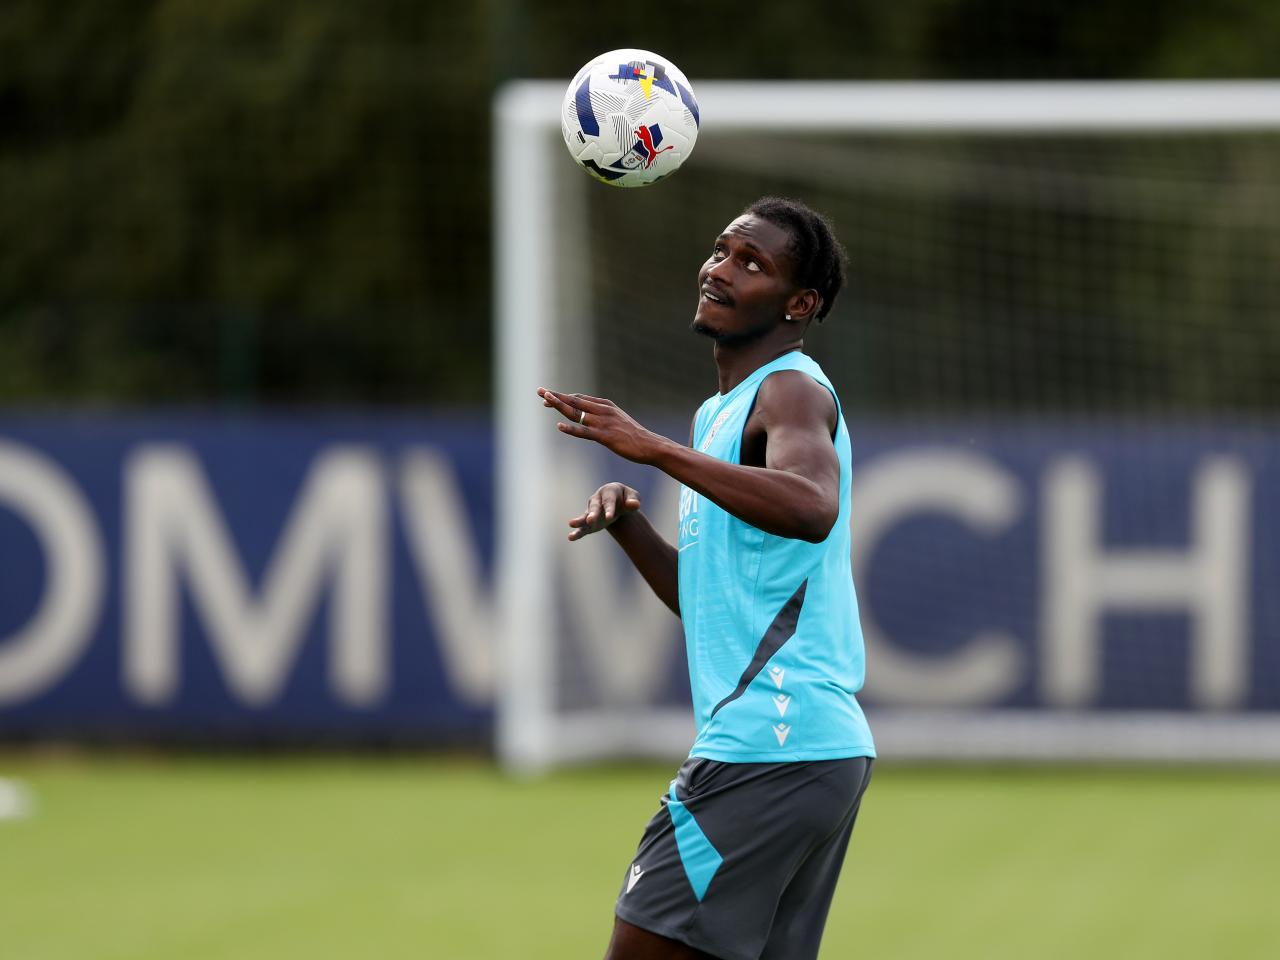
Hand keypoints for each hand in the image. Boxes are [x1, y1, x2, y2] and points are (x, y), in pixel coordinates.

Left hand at [536, 387, 665, 463]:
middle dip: (556, 396)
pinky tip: (559, 426)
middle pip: (574, 401)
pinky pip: (584, 432)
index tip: (548, 397)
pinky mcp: (605, 436)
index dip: (562, 397)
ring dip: (560, 406)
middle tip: (540, 391)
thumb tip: (591, 415)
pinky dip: (571, 429)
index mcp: (605, 405)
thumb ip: (603, 415)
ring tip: (545, 402)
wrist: (649, 445)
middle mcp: (603, 411)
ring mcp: (603, 423)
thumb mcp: (618, 419)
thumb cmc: (633, 435)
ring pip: (577, 413)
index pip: (579, 398)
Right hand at [567, 482, 641, 541]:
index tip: (609, 518)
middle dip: (593, 513)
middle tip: (590, 520)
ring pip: (585, 516)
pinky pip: (583, 527)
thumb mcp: (632, 497)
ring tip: (571, 524)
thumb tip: (634, 505)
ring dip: (580, 520)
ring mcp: (592, 511)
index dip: (609, 509)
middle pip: (595, 507)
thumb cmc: (626, 498)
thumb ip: (633, 500)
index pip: (609, 501)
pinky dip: (577, 532)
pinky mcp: (590, 523)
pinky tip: (571, 537)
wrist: (618, 501)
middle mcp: (597, 500)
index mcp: (608, 491)